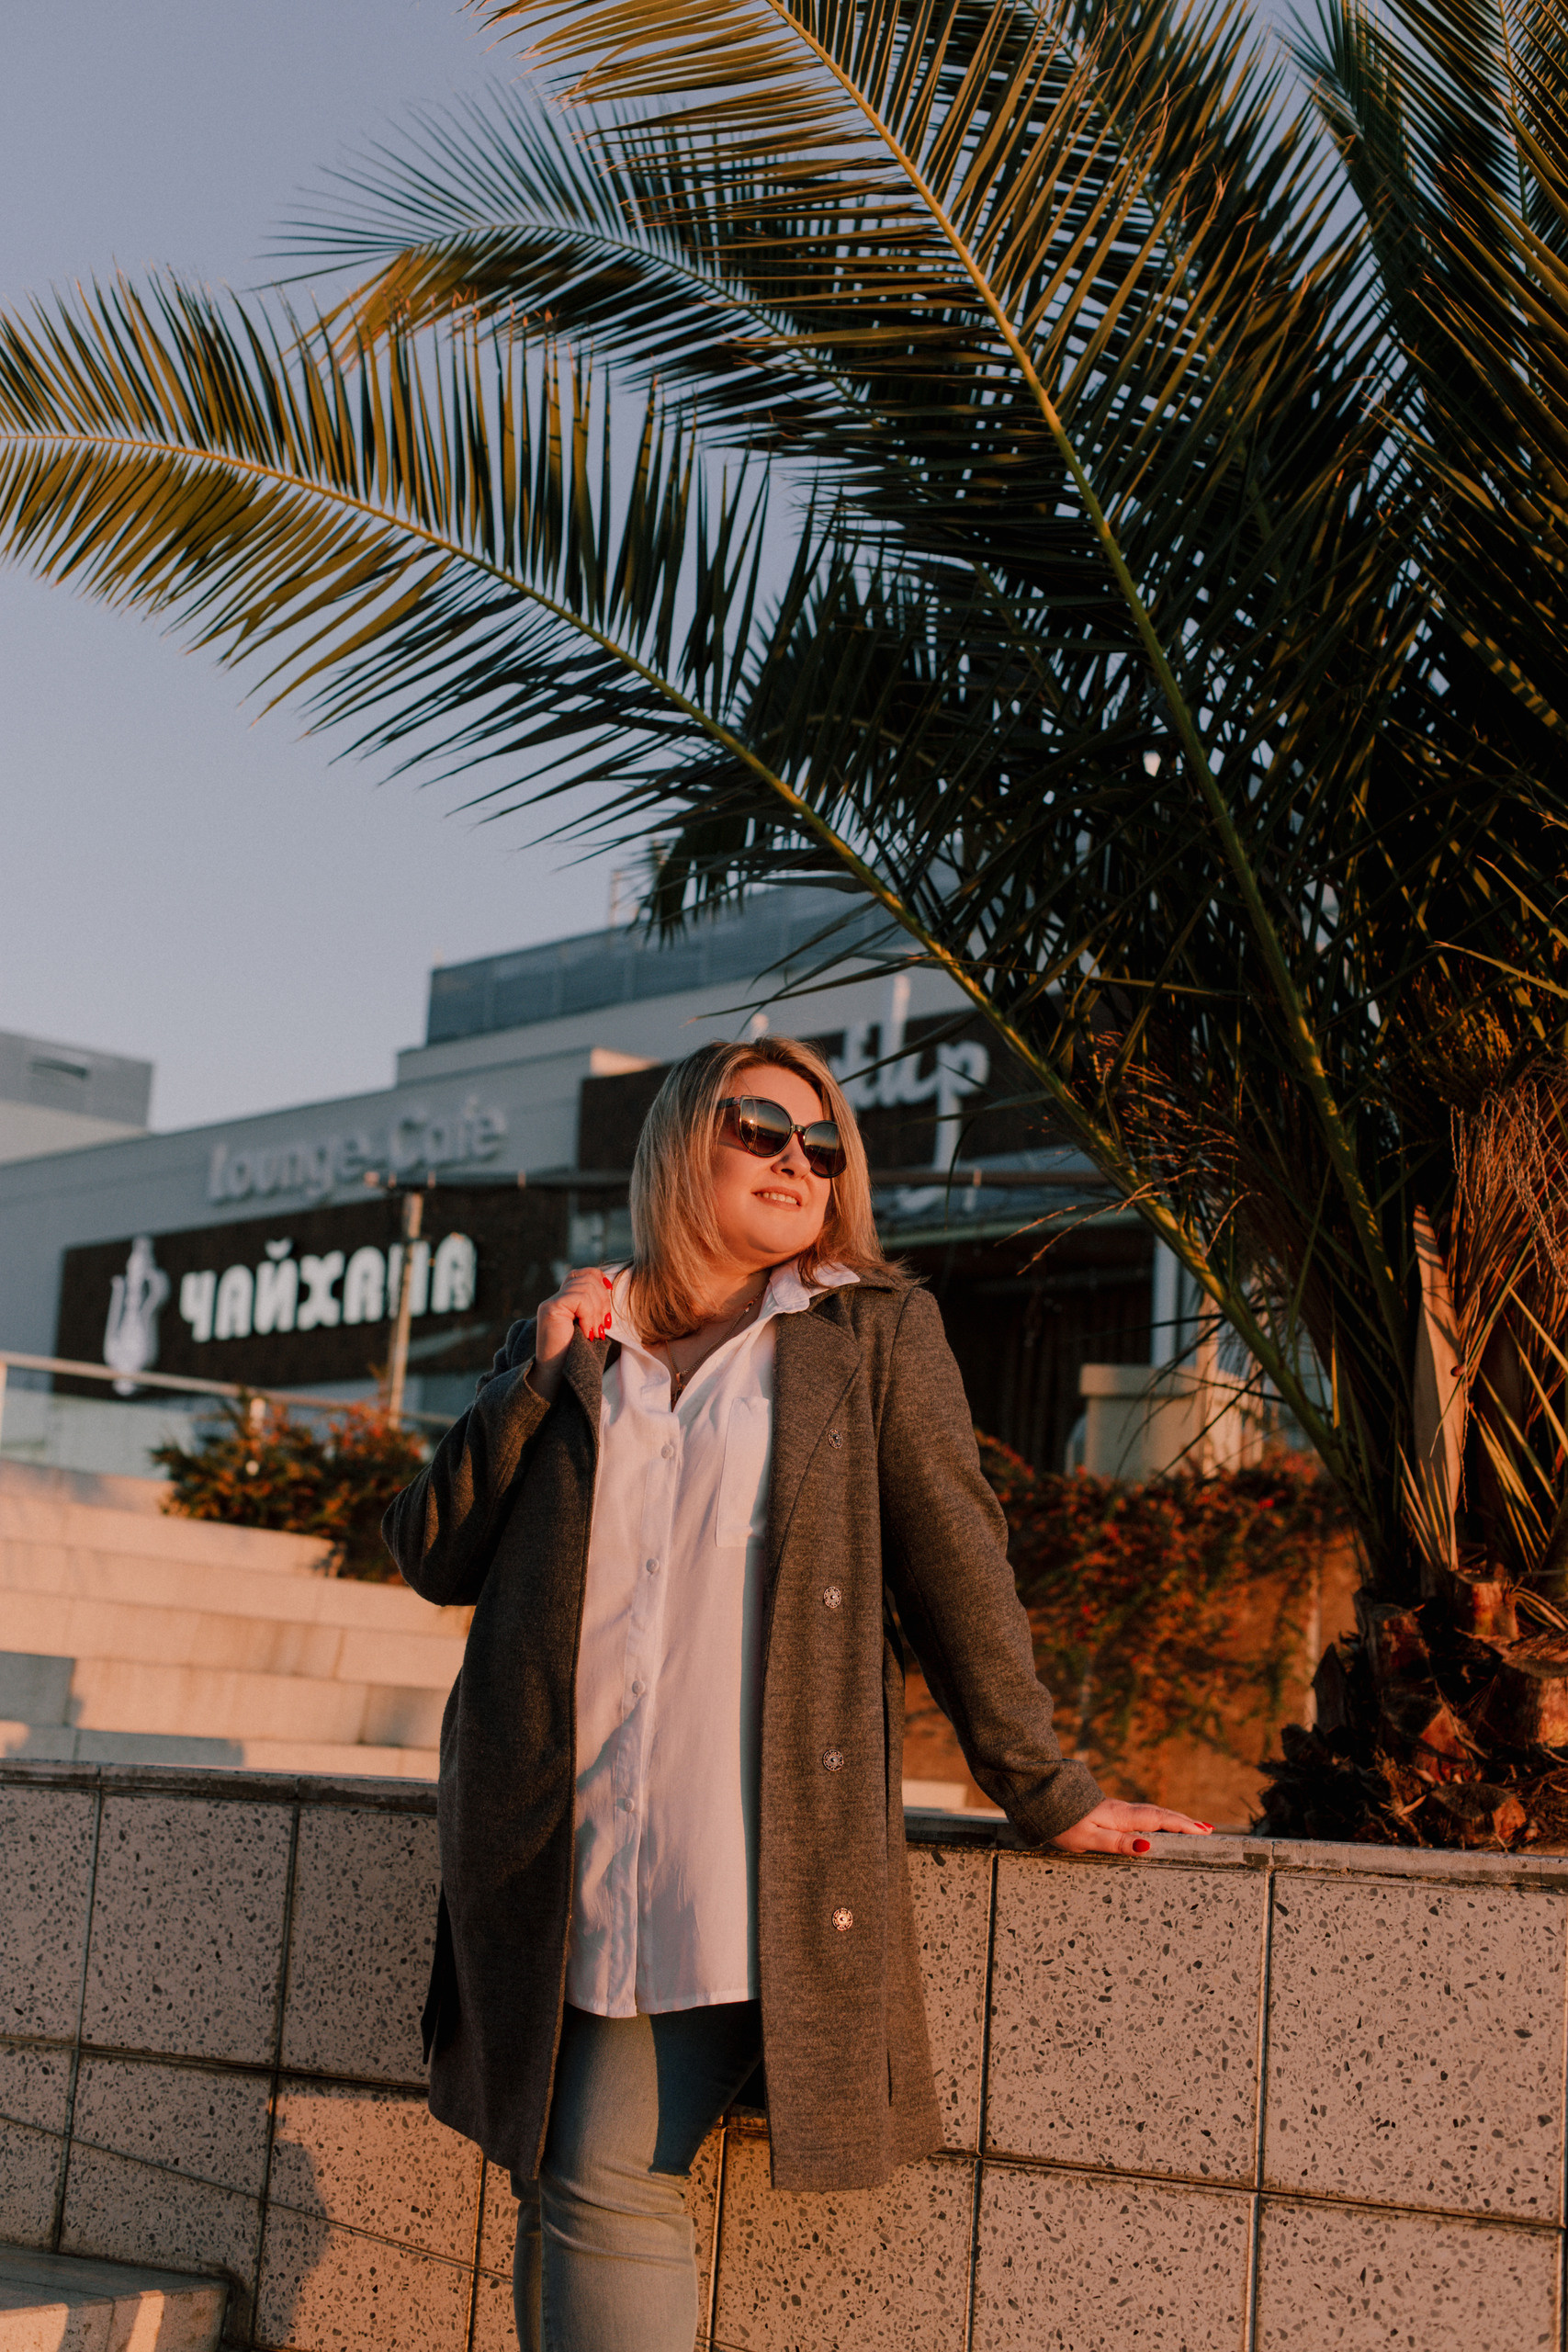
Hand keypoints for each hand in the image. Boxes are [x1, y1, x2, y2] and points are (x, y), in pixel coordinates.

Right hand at [528, 1267, 613, 1403]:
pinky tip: (585, 1333)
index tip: (607, 1306)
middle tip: (601, 1327)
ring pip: (586, 1287)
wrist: (559, 1376)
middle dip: (603, 1302)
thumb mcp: (591, 1326)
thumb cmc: (577, 1356)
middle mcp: (556, 1298)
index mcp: (566, 1300)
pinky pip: (579, 1299)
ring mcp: (551, 1302)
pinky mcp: (550, 1309)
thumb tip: (610, 1287)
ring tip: (592, 1333)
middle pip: (588, 1278)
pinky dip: (588, 1315)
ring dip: (596, 1312)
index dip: (601, 1282)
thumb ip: (595, 1306)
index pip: (586, 1274)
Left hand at [1050, 1799, 1212, 1857]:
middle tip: (1207, 1831)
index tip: (1205, 1832)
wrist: (1040, 1797)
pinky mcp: (1106, 1812)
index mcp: (1121, 1817)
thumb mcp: (1089, 1838)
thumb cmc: (1062, 1822)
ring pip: (1150, 1815)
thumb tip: (1148, 1846)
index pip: (1159, 1821)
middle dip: (1183, 1823)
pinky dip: (1155, 1821)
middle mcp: (1122, 1811)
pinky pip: (1139, 1816)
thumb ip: (1118, 1843)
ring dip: (1171, 1821)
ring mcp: (1114, 1810)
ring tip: (1189, 1829)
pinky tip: (1155, 1827)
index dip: (1183, 1826)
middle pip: (1159, 1816)